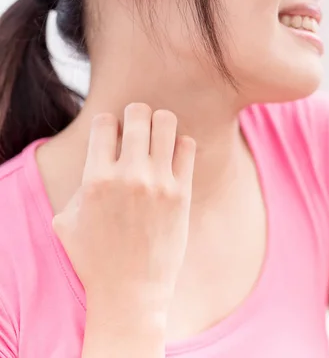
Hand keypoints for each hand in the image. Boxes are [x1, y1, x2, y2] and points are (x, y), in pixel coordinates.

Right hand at [53, 103, 195, 314]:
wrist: (131, 290)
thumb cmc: (95, 258)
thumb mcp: (66, 221)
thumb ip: (78, 185)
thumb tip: (95, 159)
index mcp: (95, 178)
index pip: (104, 122)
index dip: (108, 124)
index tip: (114, 137)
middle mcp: (128, 175)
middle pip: (139, 112)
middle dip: (137, 114)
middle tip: (139, 128)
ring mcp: (158, 183)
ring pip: (167, 122)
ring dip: (162, 124)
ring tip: (159, 138)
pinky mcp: (182, 194)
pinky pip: (188, 147)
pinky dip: (181, 145)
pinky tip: (174, 158)